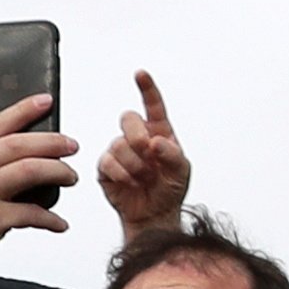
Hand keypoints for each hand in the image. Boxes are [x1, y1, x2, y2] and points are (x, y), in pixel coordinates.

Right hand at [0, 96, 80, 265]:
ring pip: (28, 170)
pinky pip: (31, 212)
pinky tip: (58, 222)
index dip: (22, 111)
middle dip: (51, 142)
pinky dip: (50, 218)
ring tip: (70, 176)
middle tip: (71, 146)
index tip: (45, 102)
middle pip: (16, 145)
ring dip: (58, 172)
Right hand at [99, 70, 190, 236]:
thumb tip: (157, 141)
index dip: (146, 88)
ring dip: (135, 165)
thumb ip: (173, 154)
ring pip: (119, 144)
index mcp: (159, 132)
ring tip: (145, 178)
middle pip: (128, 118)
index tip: (140, 74)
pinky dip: (123, 174)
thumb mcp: (182, 171)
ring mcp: (120, 151)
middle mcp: (138, 137)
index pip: (153, 105)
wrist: (153, 214)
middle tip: (148, 153)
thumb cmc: (169, 189)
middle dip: (138, 136)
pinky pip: (109, 162)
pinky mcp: (106, 166)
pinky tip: (131, 183)